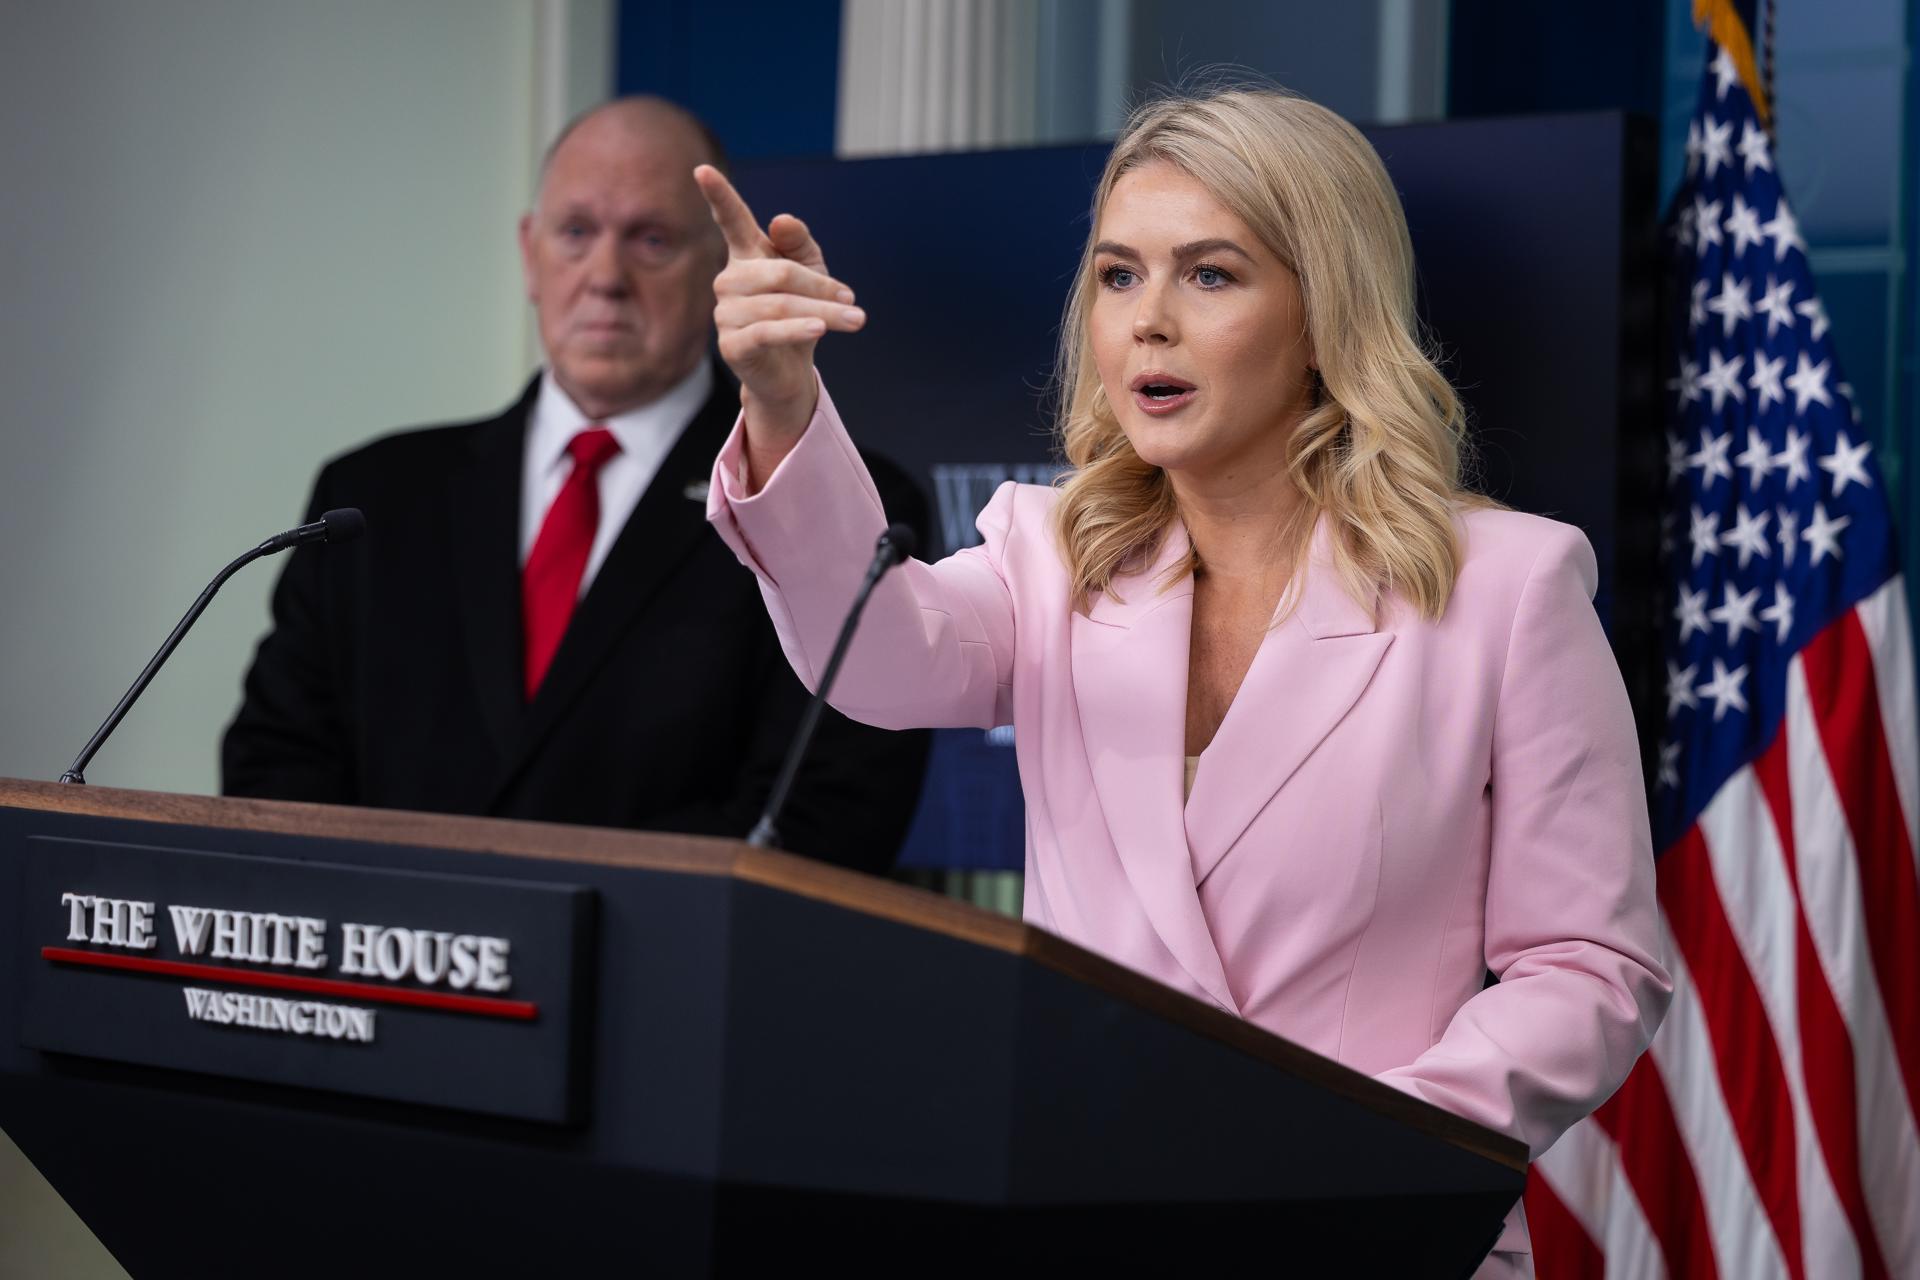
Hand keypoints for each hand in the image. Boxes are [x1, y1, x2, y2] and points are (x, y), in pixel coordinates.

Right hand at [694, 165, 865, 469]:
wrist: (791, 371)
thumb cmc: (801, 311)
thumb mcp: (810, 271)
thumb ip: (799, 243)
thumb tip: (781, 220)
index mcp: (746, 255)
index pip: (731, 219)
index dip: (718, 195)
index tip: (702, 170)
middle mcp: (729, 280)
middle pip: (780, 273)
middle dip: (821, 287)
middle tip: (853, 303)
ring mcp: (726, 313)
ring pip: (780, 304)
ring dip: (823, 312)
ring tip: (855, 321)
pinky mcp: (732, 345)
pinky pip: (768, 331)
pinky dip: (797, 329)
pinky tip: (819, 329)